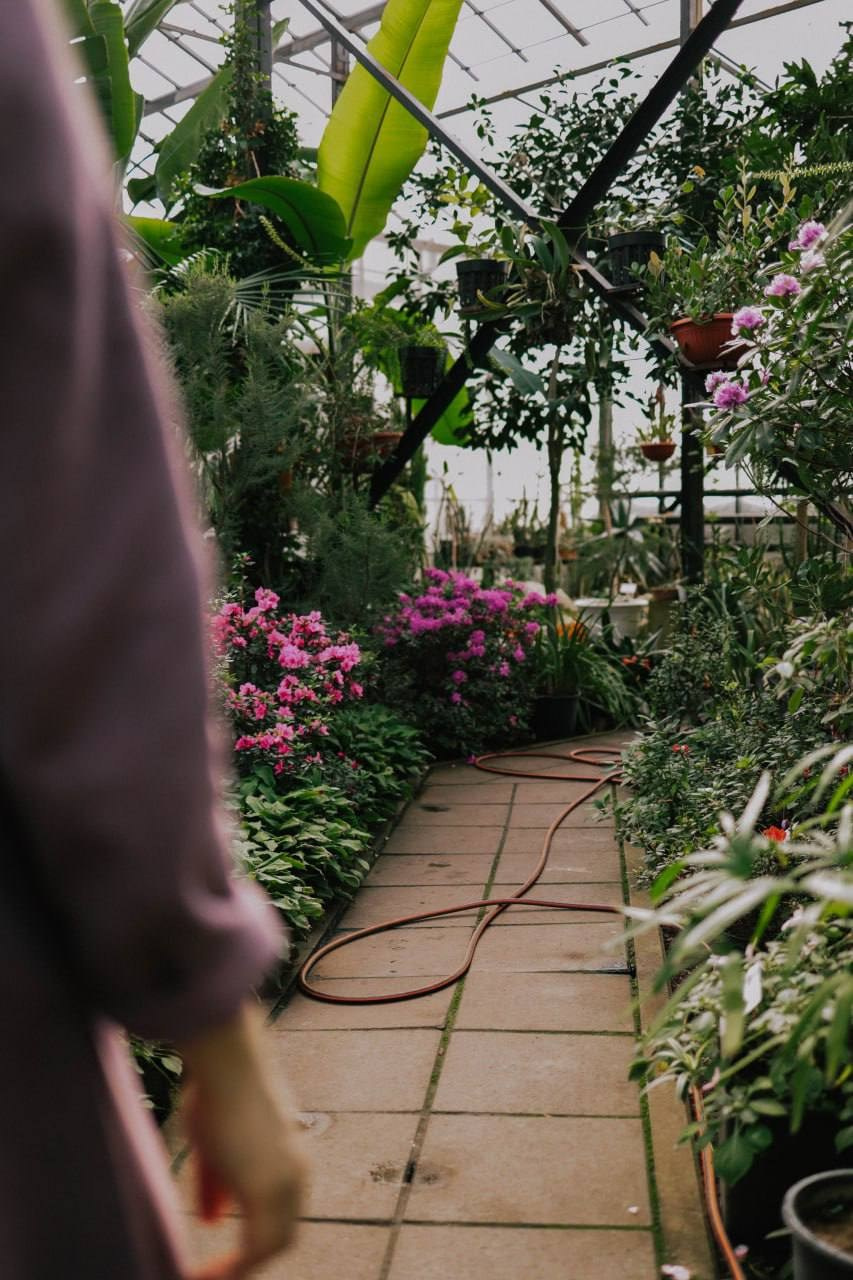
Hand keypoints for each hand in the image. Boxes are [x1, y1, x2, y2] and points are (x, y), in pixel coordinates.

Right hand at [177, 1002, 309, 1278]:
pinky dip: (234, 1269)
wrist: (228, 1062)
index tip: (220, 1255)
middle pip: (281, 1236)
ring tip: (203, 1278)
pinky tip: (203, 1276)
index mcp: (290, 1161)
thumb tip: (213, 1221)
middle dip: (248, 1258)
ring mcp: (288, 1182)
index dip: (252, 1240)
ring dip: (239, 1268)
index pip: (279, 1215)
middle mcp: (297, 1174)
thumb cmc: (217, 1092)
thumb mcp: (214, 1147)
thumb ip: (217, 1186)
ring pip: (274, 1245)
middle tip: (213, 1272)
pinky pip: (257, 1250)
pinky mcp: (270, 1191)